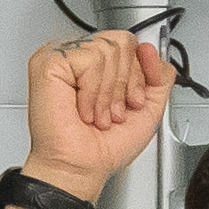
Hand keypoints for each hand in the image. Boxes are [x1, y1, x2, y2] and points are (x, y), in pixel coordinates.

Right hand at [23, 30, 177, 195]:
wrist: (81, 167)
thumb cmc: (104, 147)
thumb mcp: (148, 108)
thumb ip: (159, 76)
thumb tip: (151, 49)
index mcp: (99, 64)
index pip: (131, 43)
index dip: (138, 74)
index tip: (131, 101)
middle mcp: (80, 57)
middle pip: (123, 42)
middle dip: (125, 84)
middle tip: (112, 112)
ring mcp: (62, 56)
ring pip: (108, 49)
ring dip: (108, 93)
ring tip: (97, 114)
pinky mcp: (49, 62)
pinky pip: (90, 58)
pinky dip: (93, 91)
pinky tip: (83, 109)